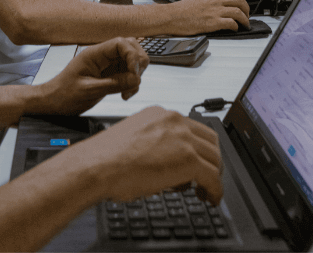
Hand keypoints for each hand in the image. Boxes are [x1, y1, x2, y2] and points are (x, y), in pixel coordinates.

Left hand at [36, 38, 148, 113]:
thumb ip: (113, 84)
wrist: (53, 102)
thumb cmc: (64, 94)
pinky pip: (128, 73)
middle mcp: (102, 56)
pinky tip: (125, 93)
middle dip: (138, 64)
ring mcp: (107, 65)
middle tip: (134, 81)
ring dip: (136, 75)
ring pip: (132, 61)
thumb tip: (135, 79)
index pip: (121, 43)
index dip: (132, 55)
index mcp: (94, 54)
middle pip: (131, 48)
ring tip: (127, 91)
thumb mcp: (88, 91)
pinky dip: (132, 83)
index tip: (134, 72)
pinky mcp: (110, 75)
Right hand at [71, 106, 222, 204]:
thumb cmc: (105, 159)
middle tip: (206, 178)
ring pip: (215, 158)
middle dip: (211, 161)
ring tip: (205, 192)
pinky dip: (215, 190)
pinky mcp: (189, 159)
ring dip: (213, 177)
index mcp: (159, 114)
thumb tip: (166, 163)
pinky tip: (210, 198)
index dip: (199, 149)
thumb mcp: (133, 141)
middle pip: (210, 140)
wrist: (96, 166)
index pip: (192, 129)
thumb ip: (155, 145)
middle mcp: (174, 121)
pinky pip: (213, 177)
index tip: (198, 162)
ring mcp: (183, 138)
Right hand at [170, 0, 249, 34]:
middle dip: (247, 8)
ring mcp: (215, 11)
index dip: (239, 3)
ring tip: (245, 24)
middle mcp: (215, 0)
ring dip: (245, 19)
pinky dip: (236, 26)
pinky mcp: (213, 22)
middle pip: (239, 0)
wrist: (171, 16)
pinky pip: (231, 23)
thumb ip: (209, 1)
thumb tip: (218, 5)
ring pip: (238, 11)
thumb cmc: (181, 11)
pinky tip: (235, 29)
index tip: (241, 9)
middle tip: (247, 15)